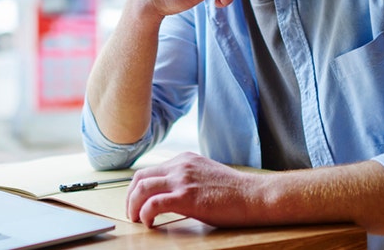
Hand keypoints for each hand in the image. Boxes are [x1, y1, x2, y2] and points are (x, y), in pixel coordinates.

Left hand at [126, 152, 260, 226]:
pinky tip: (149, 223)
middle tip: (131, 212)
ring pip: (142, 188)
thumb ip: (187, 179)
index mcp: (184, 160)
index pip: (149, 170)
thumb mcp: (205, 175)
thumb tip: (171, 194)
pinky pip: (154, 204)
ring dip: (133, 206)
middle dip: (130, 197)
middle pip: (140, 177)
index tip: (135, 202)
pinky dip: (145, 214)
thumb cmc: (234, 191)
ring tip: (136, 220)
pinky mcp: (186, 197)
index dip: (137, 188)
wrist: (253, 195)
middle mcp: (180, 166)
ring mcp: (182, 180)